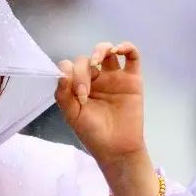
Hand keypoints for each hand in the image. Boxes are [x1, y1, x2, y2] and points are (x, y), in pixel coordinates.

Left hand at [56, 41, 145, 163]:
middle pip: (86, 60)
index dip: (70, 73)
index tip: (75, 93)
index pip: (71, 67)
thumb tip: (62, 72)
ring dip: (101, 50)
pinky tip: (118, 50)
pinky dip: (127, 47)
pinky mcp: (132, 79)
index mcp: (79, 86)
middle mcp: (96, 79)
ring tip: (97, 61)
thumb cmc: (93, 133)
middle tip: (84, 91)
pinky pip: (132, 56)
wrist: (116, 148)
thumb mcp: (72, 115)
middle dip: (82, 71)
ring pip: (107, 51)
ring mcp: (115, 78)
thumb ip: (63, 94)